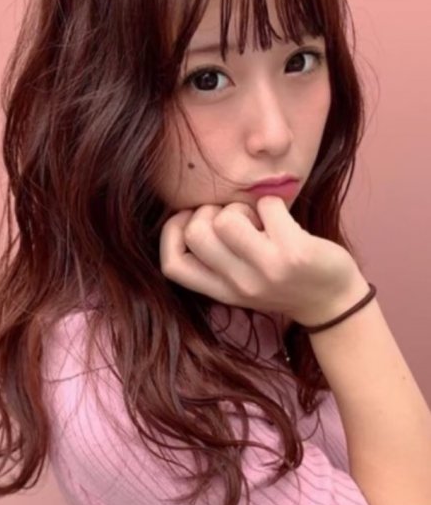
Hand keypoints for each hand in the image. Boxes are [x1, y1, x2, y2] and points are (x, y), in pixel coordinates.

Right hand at [159, 196, 358, 324]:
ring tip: (258, 221)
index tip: (190, 220)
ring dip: (241, 207)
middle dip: (211, 212)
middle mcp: (240, 285)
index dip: (171, 233)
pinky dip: (273, 203)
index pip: (172, 265)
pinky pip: (267, 206)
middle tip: (235, 221)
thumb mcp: (242, 282)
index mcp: (221, 291)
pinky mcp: (294, 253)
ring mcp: (267, 270)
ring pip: (226, 219)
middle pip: (196, 233)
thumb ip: (217, 259)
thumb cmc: (283, 281)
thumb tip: (195, 211)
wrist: (334, 301)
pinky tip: (283, 220)